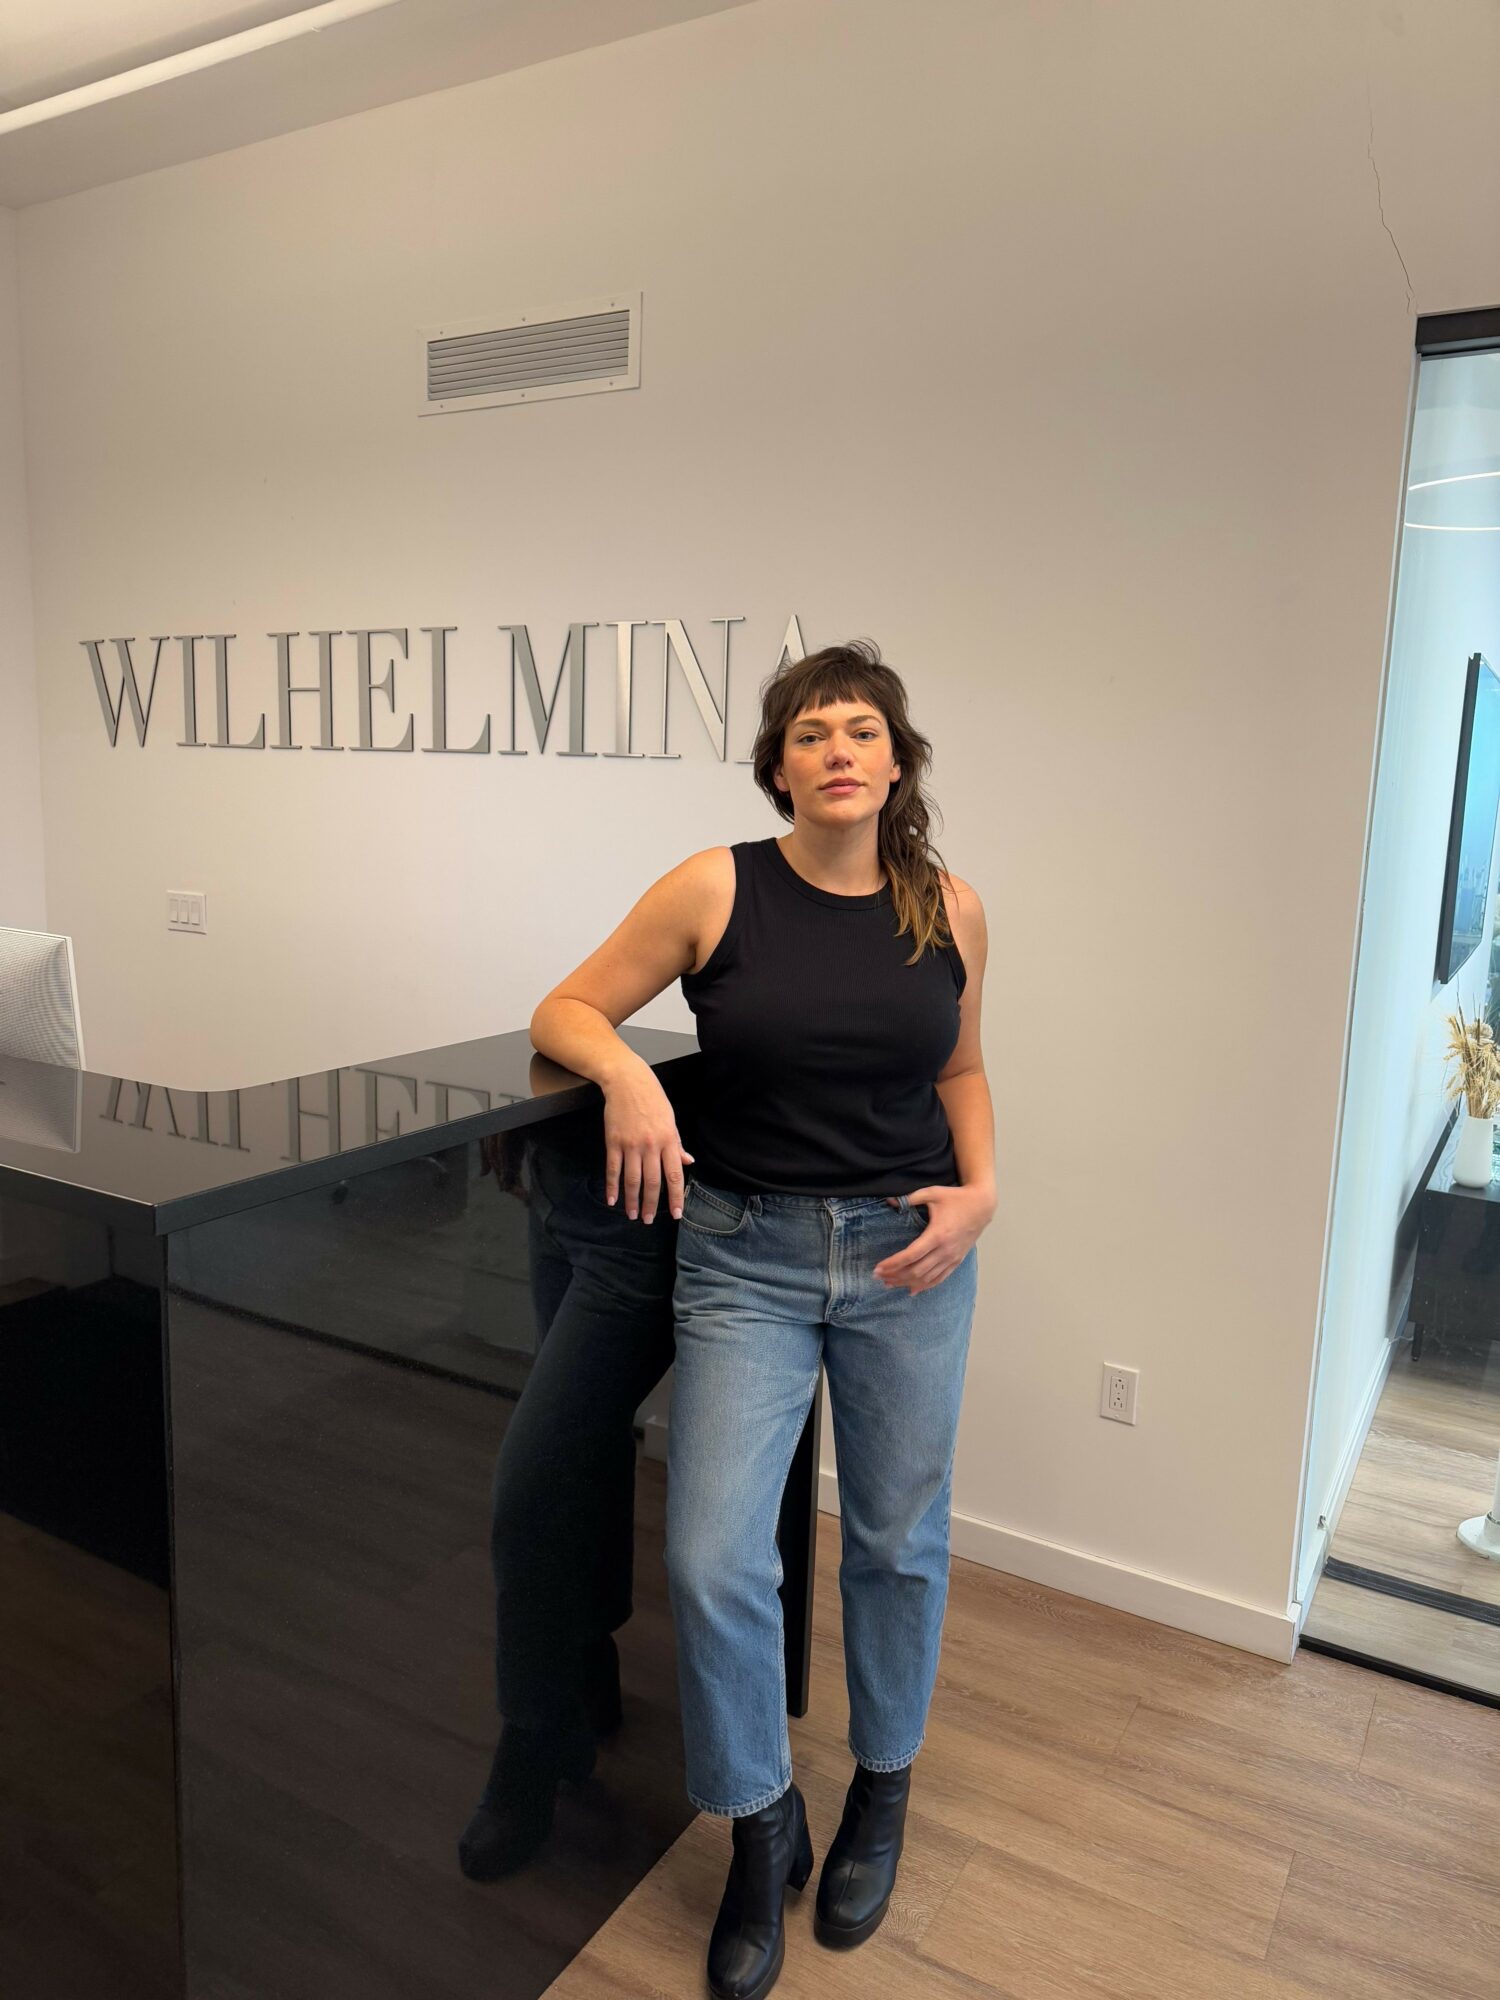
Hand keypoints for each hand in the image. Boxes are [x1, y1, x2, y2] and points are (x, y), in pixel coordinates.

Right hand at [601, 1068, 693, 1223]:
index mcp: (669, 1140)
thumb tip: (688, 1162)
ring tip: (632, 1215)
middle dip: (651, 1205)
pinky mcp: (613, 1142)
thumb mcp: (671, 1119)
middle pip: (652, 1182)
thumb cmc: (652, 1098)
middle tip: (649, 1221)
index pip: (674, 1175)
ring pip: (632, 1179)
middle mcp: (651, 1145)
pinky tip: (612, 1199)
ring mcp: (631, 1144)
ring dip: (632, 1200)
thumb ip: (678, 1144)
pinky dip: (612, 1186)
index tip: (676, 1214)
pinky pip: (613, 1169)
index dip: (675, 1197)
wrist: (627, 1081)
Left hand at [873, 1183, 994, 1294]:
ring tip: (889, 1283)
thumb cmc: (956, 1198)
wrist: (982, 1205)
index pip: (911, 1255)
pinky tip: (912, 1290)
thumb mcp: (933, 1193)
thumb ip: (911, 1198)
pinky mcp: (957, 1261)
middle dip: (895, 1276)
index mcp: (937, 1235)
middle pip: (916, 1271)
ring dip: (906, 1282)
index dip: (893, 1264)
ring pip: (926, 1278)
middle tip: (878, 1277)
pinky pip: (939, 1278)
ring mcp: (952, 1258)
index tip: (878, 1268)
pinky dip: (925, 1286)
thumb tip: (890, 1200)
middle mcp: (945, 1250)